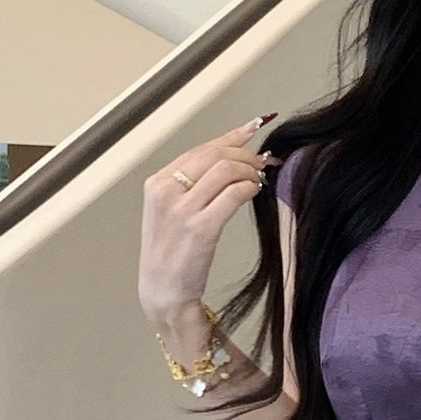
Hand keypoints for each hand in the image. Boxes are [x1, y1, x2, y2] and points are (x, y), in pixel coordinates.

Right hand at [138, 119, 274, 341]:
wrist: (163, 290)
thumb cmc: (171, 253)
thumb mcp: (170, 212)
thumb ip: (192, 184)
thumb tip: (229, 156)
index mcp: (157, 184)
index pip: (199, 149)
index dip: (230, 137)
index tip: (252, 129)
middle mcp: (166, 192)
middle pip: (214, 154)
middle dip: (245, 153)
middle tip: (263, 161)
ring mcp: (182, 210)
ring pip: (226, 169)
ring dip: (250, 170)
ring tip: (260, 179)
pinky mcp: (201, 228)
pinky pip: (234, 194)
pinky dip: (249, 188)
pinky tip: (254, 192)